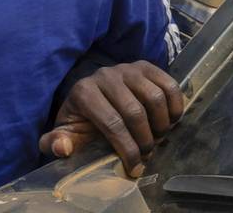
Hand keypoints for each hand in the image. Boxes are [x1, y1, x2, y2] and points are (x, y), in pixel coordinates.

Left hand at [40, 61, 184, 177]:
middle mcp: (105, 75)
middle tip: (147, 154)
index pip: (112, 124)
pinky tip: (170, 121)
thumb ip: (57, 143)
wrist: (94, 96)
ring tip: (158, 138)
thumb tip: (62, 148)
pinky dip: (175, 106)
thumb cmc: (82, 122)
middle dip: (145, 141)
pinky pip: (169, 85)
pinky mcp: (145, 66)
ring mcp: (127, 68)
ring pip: (155, 98)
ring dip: (162, 125)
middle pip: (135, 112)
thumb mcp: (67, 134)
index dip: (127, 149)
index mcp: (84, 92)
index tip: (135, 167)